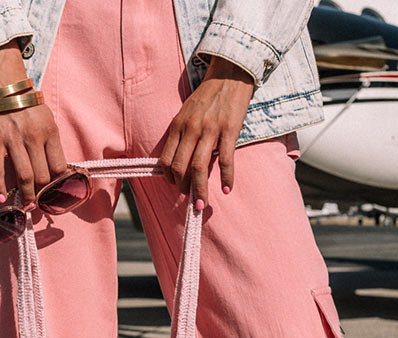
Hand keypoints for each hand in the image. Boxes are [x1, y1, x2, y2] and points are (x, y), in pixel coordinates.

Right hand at [0, 39, 67, 203]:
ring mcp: (13, 139)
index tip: (55, 194)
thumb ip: (51, 144)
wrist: (3, 82)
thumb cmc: (26, 104)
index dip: (58, 185)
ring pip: (25, 177)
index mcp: (50, 131)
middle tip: (40, 202)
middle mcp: (34, 136)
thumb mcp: (46, 120)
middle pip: (43, 176)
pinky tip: (1, 198)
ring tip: (27, 204)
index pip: (59, 168)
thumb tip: (56, 173)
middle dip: (42, 193)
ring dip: (27, 195)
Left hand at [158, 56, 254, 207]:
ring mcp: (210, 129)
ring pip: (199, 168)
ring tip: (201, 205)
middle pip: (180, 168)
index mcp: (178, 125)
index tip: (176, 186)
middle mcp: (191, 128)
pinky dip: (227, 178)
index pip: (166, 160)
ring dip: (200, 190)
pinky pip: (225, 160)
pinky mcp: (229, 130)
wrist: (230, 72)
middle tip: (190, 199)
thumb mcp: (187, 113)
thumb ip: (182, 134)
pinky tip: (227, 189)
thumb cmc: (208, 96)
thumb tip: (178, 161)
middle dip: (183, 188)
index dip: (169, 178)